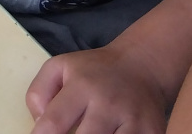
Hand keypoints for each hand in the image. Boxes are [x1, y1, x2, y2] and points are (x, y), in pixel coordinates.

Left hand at [26, 46, 168, 133]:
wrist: (141, 66)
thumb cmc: (94, 71)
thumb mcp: (59, 67)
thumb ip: (39, 93)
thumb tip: (39, 124)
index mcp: (82, 86)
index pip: (54, 123)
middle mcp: (108, 104)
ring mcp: (133, 121)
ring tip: (88, 133)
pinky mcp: (152, 132)